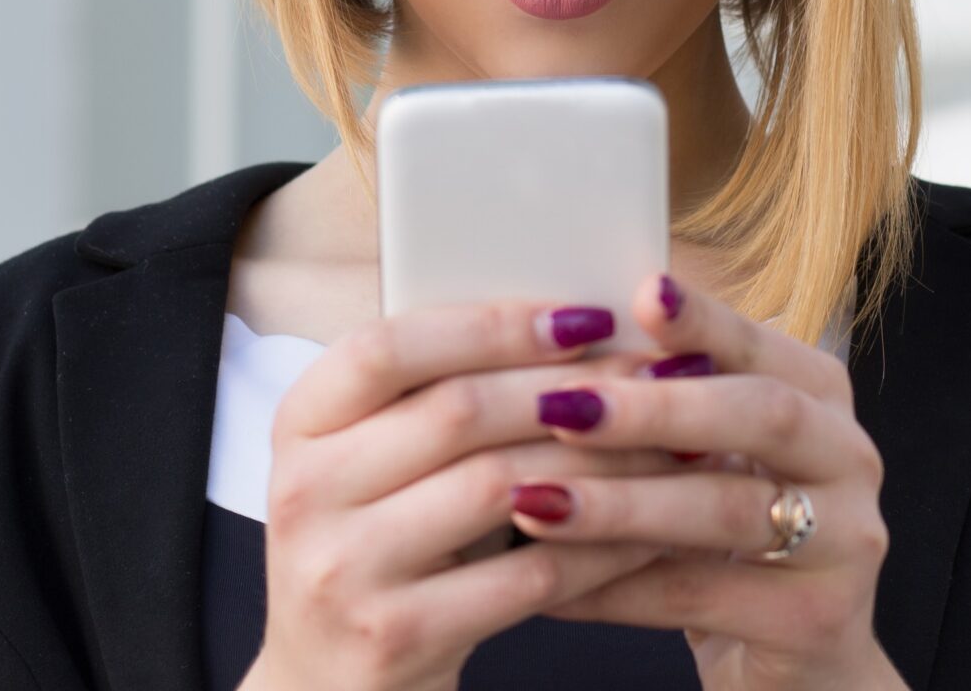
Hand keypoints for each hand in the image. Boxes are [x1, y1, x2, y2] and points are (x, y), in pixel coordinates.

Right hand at [242, 298, 683, 690]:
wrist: (328, 685)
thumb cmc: (376, 551)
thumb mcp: (372, 467)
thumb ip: (436, 398)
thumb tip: (576, 328)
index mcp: (300, 427)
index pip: (388, 348)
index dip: (491, 325)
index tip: (585, 317)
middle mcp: (307, 493)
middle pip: (457, 412)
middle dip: (571, 387)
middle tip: (657, 374)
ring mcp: (344, 569)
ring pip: (502, 487)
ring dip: (601, 461)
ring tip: (670, 444)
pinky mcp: (395, 636)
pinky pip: (529, 576)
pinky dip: (601, 549)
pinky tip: (651, 530)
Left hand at [501, 273, 904, 690]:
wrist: (798, 659)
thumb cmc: (728, 534)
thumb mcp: (712, 454)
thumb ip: (667, 394)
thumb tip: (560, 328)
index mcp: (822, 395)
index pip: (761, 345)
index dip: (703, 319)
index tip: (636, 294)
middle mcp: (849, 457)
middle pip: (761, 415)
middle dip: (655, 409)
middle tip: (560, 407)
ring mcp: (845, 542)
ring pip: (727, 511)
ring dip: (621, 504)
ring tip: (532, 502)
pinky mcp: (816, 620)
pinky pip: (702, 596)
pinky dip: (616, 589)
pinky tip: (547, 585)